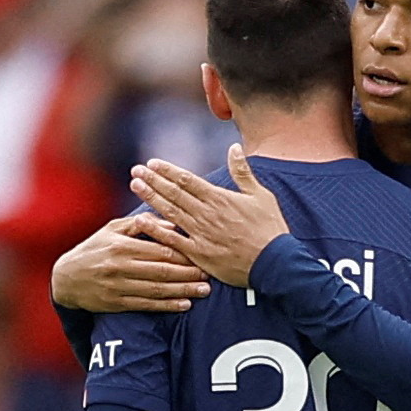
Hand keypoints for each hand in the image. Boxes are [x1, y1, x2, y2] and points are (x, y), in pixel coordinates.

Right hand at [51, 214, 209, 312]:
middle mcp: (120, 267)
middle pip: (162, 271)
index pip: (159, 250)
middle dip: (188, 273)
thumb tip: (170, 224)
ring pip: (157, 290)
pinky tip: (184, 305)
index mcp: (121, 245)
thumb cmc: (95, 248)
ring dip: (183, 291)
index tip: (202, 254)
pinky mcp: (117, 304)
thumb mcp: (112, 230)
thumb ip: (141, 225)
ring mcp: (118, 287)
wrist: (66, 278)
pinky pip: (146, 305)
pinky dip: (167, 306)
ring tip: (204, 291)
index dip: (183, 254)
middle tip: (210, 275)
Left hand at [129, 144, 289, 287]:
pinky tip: (141, 221)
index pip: (188, 180)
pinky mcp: (199, 254)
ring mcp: (201, 234)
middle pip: (174, 193)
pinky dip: (156, 231)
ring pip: (170, 212)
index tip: (152, 163)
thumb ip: (243, 172)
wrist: (275, 263)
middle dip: (153, 180)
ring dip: (151, 198)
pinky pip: (173, 241)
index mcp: (220, 198)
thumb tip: (234, 148)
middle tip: (136, 170)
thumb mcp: (261, 195)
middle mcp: (207, 214)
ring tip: (136, 186)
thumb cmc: (270, 229)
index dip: (168, 171)